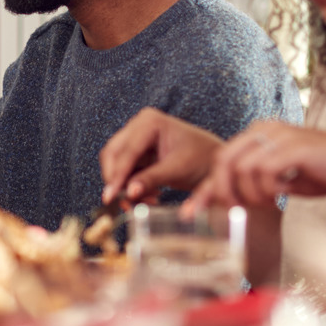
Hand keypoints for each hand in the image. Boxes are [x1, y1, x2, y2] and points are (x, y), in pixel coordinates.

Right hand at [98, 108, 223, 205]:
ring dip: (125, 187)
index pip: (126, 151)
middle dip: (118, 181)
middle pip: (113, 155)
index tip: (110, 196)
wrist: (215, 163)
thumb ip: (151, 179)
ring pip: (116, 165)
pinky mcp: (138, 153)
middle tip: (124, 203)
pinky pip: (125, 172)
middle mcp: (138, 126)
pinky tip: (150, 197)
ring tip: (146, 202)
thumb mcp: (177, 170)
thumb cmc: (202, 160)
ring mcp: (136, 139)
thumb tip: (128, 193)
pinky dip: (133, 187)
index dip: (117, 175)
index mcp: (149, 122)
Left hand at [184, 122, 325, 213]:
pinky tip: (284, 194)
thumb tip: (226, 201)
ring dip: (251, 193)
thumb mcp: (279, 181)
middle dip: (223, 191)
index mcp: (258, 133)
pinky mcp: (293, 146)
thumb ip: (253, 184)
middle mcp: (265, 129)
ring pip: (241, 168)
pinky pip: (264, 171)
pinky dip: (268, 189)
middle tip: (238, 209)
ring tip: (271, 201)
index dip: (205, 189)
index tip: (190, 212)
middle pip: (222, 161)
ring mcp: (279, 135)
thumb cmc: (322, 174)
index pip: (220, 160)